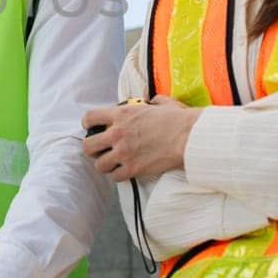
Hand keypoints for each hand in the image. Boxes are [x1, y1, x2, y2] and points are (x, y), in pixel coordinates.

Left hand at [81, 97, 201, 181]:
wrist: (189, 136)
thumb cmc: (178, 119)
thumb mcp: (161, 103)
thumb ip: (151, 101)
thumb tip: (151, 100)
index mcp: (122, 114)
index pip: (90, 118)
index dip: (87, 124)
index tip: (91, 128)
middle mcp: (118, 133)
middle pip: (88, 145)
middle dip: (92, 149)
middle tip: (100, 150)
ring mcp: (124, 152)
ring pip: (99, 165)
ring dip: (105, 164)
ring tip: (113, 163)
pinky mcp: (133, 169)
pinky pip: (114, 177)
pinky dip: (118, 175)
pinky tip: (124, 171)